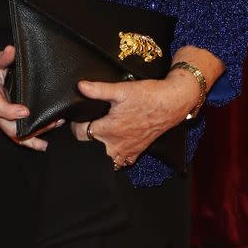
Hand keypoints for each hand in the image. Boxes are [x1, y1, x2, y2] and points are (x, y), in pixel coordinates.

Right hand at [0, 44, 63, 151]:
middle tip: (50, 122)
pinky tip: (43, 145)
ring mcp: (1, 120)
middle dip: (30, 129)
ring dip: (33, 137)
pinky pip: (17, 136)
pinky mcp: (7, 122)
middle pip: (9, 128)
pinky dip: (30, 142)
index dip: (10, 111)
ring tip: (53, 127)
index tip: (25, 111)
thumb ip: (2, 57)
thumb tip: (11, 50)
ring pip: (15, 135)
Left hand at [70, 72, 198, 166]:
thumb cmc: (149, 96)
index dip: (76, 125)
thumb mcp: (122, 89)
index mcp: (109, 130)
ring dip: (100, 150)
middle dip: (86, 139)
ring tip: (99, 137)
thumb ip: (99, 89)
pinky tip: (115, 145)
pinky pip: (122, 161)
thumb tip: (81, 86)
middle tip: (87, 126)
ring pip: (105, 159)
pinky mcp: (137, 151)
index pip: (81, 134)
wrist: (171, 103)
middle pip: (90, 149)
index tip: (78, 118)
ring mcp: (127, 150)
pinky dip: (116, 156)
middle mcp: (117, 144)